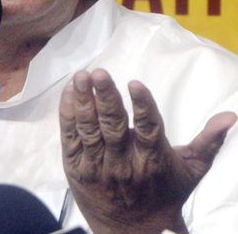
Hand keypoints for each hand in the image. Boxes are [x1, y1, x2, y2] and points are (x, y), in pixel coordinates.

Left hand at [59, 69, 236, 233]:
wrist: (129, 232)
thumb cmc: (163, 193)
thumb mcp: (190, 170)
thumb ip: (208, 142)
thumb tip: (230, 116)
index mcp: (152, 160)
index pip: (148, 129)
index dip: (142, 106)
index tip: (135, 84)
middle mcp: (123, 163)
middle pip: (113, 126)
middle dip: (106, 98)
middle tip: (99, 73)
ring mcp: (97, 165)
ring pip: (89, 129)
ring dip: (84, 101)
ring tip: (81, 78)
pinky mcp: (76, 166)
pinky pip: (70, 137)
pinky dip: (68, 114)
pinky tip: (70, 93)